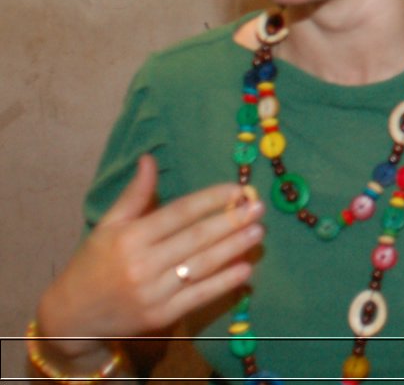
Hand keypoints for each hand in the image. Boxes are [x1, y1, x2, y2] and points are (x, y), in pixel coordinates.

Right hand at [34, 156, 263, 371]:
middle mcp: (141, 264)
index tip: (237, 189)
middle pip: (196, 238)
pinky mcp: (161, 316)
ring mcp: (153, 293)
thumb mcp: (108, 226)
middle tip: (258, 207)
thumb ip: (134, 195)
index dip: (210, 199)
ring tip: (258, 231)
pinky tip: (245, 268)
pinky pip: (199, 295)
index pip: (179, 213)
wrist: (72, 317)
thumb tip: (150, 159)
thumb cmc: (93, 264)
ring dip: (234, 247)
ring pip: (202, 265)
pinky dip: (224, 282)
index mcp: (129, 238)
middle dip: (231, 221)